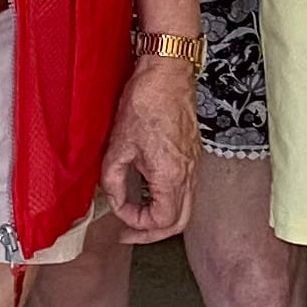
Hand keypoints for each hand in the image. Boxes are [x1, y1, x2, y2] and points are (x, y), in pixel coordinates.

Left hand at [102, 53, 198, 238]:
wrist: (168, 74)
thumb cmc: (146, 103)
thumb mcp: (118, 144)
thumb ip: (112, 179)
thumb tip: (113, 197)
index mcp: (171, 176)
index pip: (161, 221)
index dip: (137, 224)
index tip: (118, 213)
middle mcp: (188, 175)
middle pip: (180, 222)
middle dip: (154, 233)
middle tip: (131, 232)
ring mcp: (194, 165)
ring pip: (186, 207)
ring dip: (162, 217)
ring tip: (137, 213)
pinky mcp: (193, 155)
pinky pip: (186, 189)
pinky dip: (169, 199)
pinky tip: (148, 190)